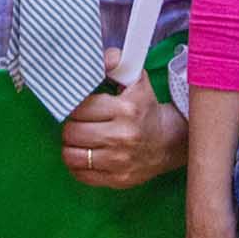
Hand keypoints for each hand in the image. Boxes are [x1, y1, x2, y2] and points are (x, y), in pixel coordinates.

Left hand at [62, 48, 187, 188]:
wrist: (167, 142)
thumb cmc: (145, 109)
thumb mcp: (136, 80)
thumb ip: (116, 63)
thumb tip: (102, 57)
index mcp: (126, 109)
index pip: (80, 108)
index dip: (75, 106)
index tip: (80, 106)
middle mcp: (122, 137)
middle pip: (72, 132)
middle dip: (72, 126)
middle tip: (79, 123)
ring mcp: (119, 162)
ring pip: (72, 155)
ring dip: (71, 147)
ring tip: (80, 140)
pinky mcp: (117, 180)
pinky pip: (81, 175)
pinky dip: (78, 165)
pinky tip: (86, 155)